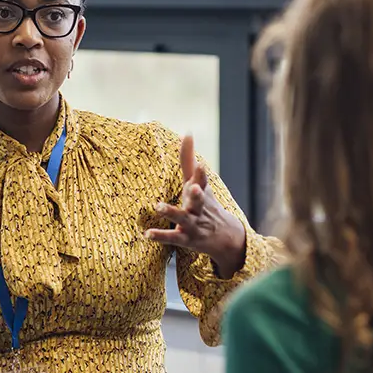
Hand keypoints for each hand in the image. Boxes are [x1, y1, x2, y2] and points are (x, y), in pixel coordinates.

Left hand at [145, 134, 247, 277]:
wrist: (225, 237)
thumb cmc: (206, 204)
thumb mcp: (198, 182)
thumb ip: (189, 160)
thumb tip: (186, 133)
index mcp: (201, 192)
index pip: (202, 180)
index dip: (200, 171)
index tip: (200, 162)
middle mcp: (198, 207)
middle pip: (199, 200)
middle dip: (197, 193)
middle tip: (194, 187)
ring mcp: (193, 224)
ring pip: (182, 218)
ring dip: (171, 212)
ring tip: (158, 206)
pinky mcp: (186, 239)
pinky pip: (172, 237)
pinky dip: (160, 236)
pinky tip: (146, 234)